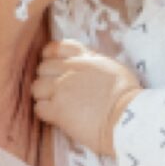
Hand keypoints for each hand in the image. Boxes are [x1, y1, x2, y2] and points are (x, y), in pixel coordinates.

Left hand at [32, 42, 141, 156]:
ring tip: (56, 104)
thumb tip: (84, 65)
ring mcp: (61, 89)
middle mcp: (70, 70)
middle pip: (43, 68)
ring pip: (37, 88)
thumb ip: (93, 63)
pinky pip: (38, 108)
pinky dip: (45, 112)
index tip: (54, 66)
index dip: (50, 57)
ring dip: (44, 96)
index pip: (55, 48)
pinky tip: (57, 117)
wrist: (128, 117)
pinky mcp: (57, 110)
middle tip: (58, 91)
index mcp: (84, 58)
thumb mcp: (111, 67)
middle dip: (47, 79)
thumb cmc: (127, 96)